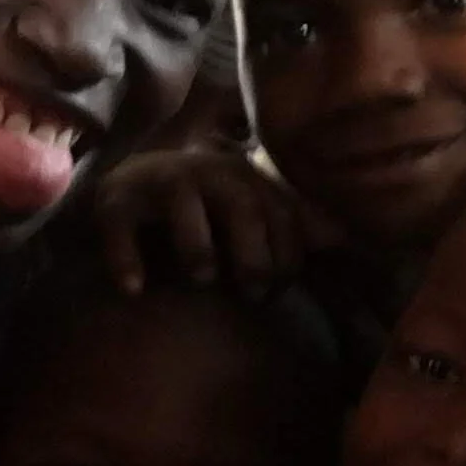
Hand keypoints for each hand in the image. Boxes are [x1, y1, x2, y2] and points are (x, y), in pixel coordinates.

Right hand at [90, 146, 322, 295]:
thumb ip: (296, 225)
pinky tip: (134, 290)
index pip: (280, 214)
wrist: (137, 182)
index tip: (277, 291)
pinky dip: (126, 260)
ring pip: (184, 209)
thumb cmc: (210, 209)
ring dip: (198, 248)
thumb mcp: (252, 211)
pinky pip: (120, 228)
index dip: (286, 256)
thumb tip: (349, 239)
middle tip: (250, 293)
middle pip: (240, 206)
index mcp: (247, 178)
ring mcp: (159, 183)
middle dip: (251, 253)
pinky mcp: (116, 201)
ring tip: (202, 279)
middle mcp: (207, 172)